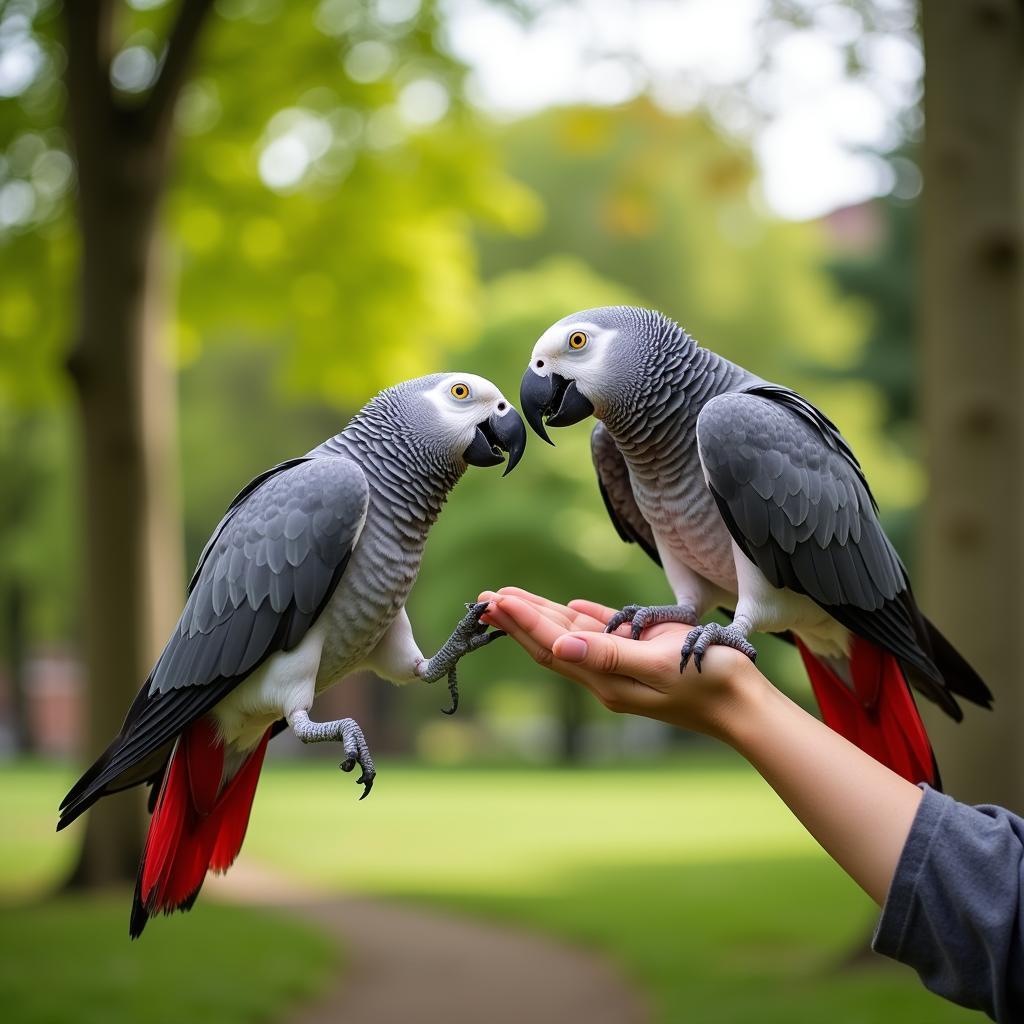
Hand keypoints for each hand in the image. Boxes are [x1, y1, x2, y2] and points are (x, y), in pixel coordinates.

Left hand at [478, 587, 766, 739]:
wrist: (745, 704)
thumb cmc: (708, 682)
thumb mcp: (657, 666)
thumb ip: (609, 655)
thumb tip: (560, 646)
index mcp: (605, 680)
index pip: (553, 647)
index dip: (522, 623)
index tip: (496, 601)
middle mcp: (606, 674)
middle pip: (552, 642)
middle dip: (518, 619)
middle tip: (485, 598)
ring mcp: (623, 665)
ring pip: (572, 635)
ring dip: (541, 614)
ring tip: (510, 598)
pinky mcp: (642, 654)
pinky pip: (604, 632)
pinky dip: (584, 617)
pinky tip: (568, 606)